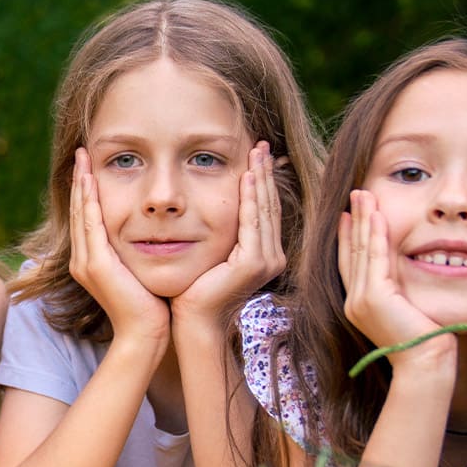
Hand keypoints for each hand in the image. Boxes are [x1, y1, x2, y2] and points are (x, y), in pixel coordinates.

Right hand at [69, 148, 169, 342]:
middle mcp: (83, 259)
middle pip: (79, 209)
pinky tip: (90, 180)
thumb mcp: (141, 271)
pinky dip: (89, 200)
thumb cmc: (151, 306)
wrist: (146, 334)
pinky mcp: (96, 264)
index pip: (87, 216)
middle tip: (81, 151)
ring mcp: (86, 262)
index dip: (86, 190)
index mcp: (92, 261)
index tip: (90, 166)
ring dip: (81, 183)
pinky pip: (90, 224)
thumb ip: (138, 252)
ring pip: (81, 212)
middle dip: (80, 180)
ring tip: (82, 157)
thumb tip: (152, 234)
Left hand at [173, 142, 285, 317]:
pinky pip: (251, 222)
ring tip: (257, 152)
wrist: (193, 322)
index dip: (264, 181)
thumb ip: (223, 233)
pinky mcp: (253, 263)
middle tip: (261, 144)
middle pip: (269, 205)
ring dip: (260, 178)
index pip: (266, 210)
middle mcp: (272, 257)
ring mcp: (266, 261)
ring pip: (263, 209)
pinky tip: (247, 176)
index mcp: (265, 255)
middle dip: (266, 173)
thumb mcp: (214, 254)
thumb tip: (213, 206)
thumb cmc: (196, 291)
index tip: (258, 155)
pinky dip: (250, 197)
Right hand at [338, 190, 450, 374]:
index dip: (350, 235)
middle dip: (354, 220)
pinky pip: (374, 258)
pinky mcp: (374, 298)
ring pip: (361, 250)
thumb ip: (401, 289)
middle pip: (352, 251)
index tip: (351, 213)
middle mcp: (355, 302)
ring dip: (363, 219)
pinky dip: (376, 235)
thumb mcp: (407, 309)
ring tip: (363, 194)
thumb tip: (408, 271)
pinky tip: (378, 215)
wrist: (426, 364)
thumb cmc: (425, 341)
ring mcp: (361, 300)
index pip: (352, 262)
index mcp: (361, 305)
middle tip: (356, 193)